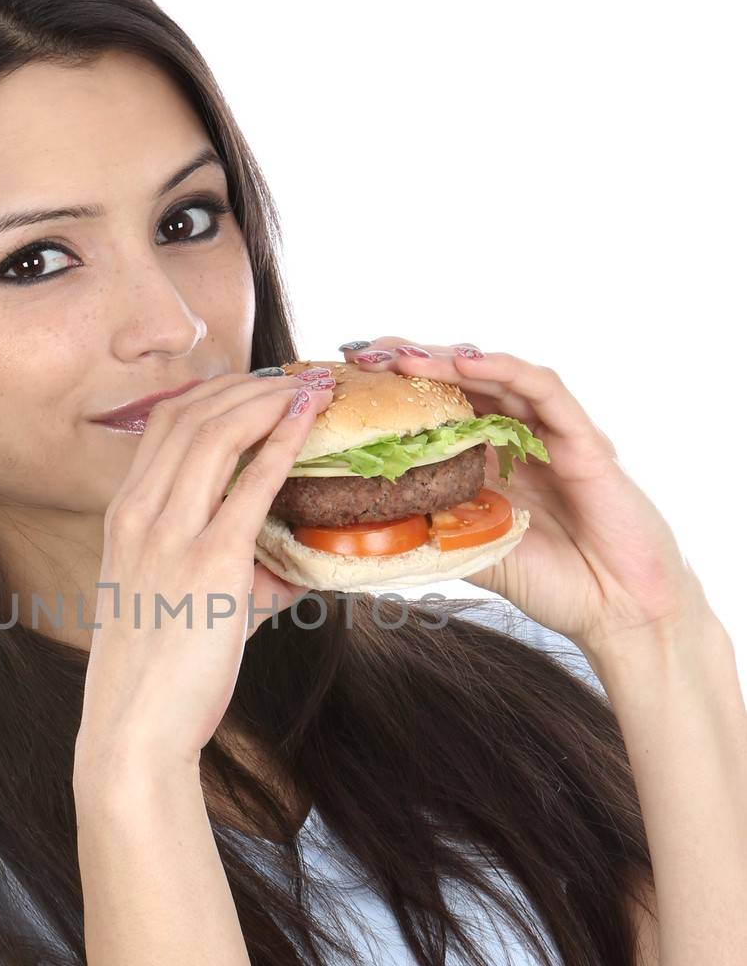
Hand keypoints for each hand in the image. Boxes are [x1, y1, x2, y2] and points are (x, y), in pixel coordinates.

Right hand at [75, 371, 324, 769]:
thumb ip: (230, 572)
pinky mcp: (211, 563)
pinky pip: (252, 484)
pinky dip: (283, 442)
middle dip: (246, 384)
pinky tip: (308, 421)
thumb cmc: (156, 674)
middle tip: (292, 377)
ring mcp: (171, 536)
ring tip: (306, 388)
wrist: (133, 728)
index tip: (256, 386)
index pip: (165, 424)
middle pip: (191, 414)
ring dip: (267, 400)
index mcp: (124, 517)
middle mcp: (140, 515)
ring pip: (216, 432)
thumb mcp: (175, 603)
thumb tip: (292, 565)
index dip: (214, 391)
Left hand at [338, 338, 704, 658]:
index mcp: (491, 463)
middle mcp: (520, 440)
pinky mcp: (585, 439)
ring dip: (448, 361)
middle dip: (411, 363)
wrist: (619, 612)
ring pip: (497, 377)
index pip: (438, 411)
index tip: (346, 383)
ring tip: (400, 355)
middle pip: (462, 383)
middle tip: (361, 352)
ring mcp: (553, 435)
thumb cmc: (554, 586)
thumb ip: (431, 535)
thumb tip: (362, 534)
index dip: (395, 394)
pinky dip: (505, 370)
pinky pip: (544, 391)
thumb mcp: (473, 556)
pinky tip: (468, 362)